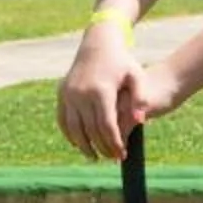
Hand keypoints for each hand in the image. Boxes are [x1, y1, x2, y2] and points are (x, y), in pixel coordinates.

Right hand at [56, 28, 141, 161]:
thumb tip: (140, 121)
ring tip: (95, 157)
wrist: (98, 43)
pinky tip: (79, 144)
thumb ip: (140, 98)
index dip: (114, 143)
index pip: (107, 126)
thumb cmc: (122, 62)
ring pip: (74, 128)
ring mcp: (69, 94)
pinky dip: (70, 134)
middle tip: (112, 159)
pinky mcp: (61, 93)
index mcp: (101, 91)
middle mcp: (81, 93)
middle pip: (91, 130)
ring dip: (84, 145)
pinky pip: (63, 119)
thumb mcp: (137, 76)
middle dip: (102, 147)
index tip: (122, 155)